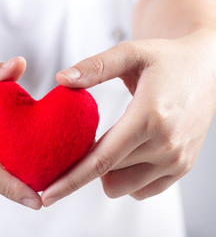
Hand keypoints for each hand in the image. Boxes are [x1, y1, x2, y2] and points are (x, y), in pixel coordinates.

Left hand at [42, 29, 215, 205]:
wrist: (209, 70)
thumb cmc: (168, 60)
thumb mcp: (131, 53)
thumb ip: (95, 67)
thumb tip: (61, 79)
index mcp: (149, 117)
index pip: (101, 159)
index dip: (70, 180)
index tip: (48, 195)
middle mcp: (165, 145)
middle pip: (107, 176)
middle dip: (87, 166)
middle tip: (85, 142)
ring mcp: (177, 160)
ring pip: (122, 187)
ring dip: (107, 172)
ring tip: (111, 144)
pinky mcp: (182, 168)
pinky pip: (142, 191)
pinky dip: (127, 178)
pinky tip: (128, 154)